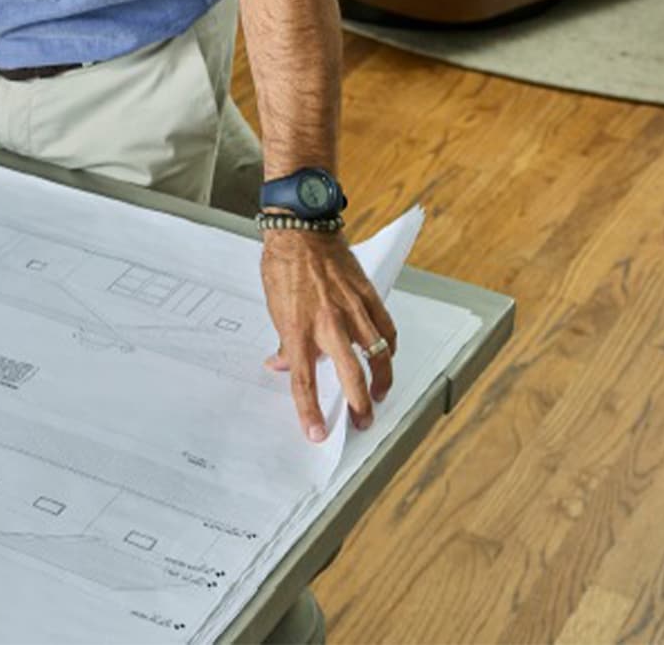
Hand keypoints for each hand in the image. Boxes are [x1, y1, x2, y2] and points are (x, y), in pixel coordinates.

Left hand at [259, 227, 396, 442]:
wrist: (302, 230)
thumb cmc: (284, 266)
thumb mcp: (274, 308)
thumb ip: (284, 342)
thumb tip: (281, 365)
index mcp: (299, 329)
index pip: (304, 381)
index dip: (310, 412)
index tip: (316, 433)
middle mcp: (328, 323)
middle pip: (350, 375)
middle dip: (360, 405)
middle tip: (362, 422)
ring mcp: (352, 309)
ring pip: (377, 355)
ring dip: (381, 381)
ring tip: (380, 396)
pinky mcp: (368, 295)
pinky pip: (386, 329)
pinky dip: (389, 347)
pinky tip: (387, 358)